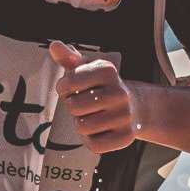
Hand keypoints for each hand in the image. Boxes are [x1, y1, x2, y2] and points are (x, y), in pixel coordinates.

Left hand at [49, 40, 146, 154]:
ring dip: (81, 123)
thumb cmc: (102, 86)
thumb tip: (54, 46)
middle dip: (73, 106)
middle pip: (73, 107)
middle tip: (84, 103)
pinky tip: (99, 129)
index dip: (63, 88)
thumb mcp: (86, 68)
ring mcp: (125, 116)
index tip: (71, 88)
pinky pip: (94, 145)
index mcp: (107, 71)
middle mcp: (119, 92)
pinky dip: (90, 139)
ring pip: (81, 127)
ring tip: (92, 115)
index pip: (67, 84)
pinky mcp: (126, 137)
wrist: (135, 107)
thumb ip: (68, 57)